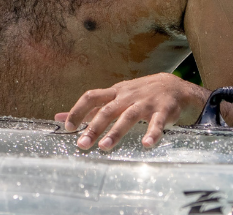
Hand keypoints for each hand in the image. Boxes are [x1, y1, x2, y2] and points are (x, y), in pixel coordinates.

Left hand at [55, 73, 206, 150]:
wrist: (173, 85)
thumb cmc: (137, 94)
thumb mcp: (113, 96)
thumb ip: (89, 109)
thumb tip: (59, 118)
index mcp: (113, 93)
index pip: (91, 98)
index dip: (78, 111)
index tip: (68, 127)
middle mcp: (127, 97)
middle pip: (107, 111)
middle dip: (93, 128)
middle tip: (82, 145)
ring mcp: (145, 104)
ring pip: (128, 117)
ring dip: (116, 132)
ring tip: (105, 147)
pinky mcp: (163, 112)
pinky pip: (157, 123)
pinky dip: (152, 134)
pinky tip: (147, 145)